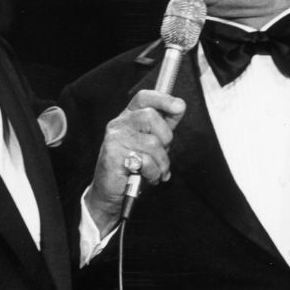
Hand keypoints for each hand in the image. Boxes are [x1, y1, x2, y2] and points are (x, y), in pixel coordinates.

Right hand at [85, 90, 185, 231]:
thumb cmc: (132, 166)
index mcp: (129, 117)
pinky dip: (153, 173)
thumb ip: (163, 125)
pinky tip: (148, 176)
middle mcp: (119, 124)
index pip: (144, 98)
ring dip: (161, 163)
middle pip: (151, 117)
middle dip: (166, 138)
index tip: (178, 106)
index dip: (163, 99)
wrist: (110, 191)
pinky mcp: (114, 156)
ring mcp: (115, 139)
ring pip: (152, 143)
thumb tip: (179, 106)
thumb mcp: (150, 142)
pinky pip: (145, 161)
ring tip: (156, 171)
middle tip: (162, 154)